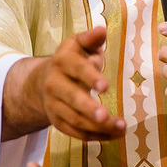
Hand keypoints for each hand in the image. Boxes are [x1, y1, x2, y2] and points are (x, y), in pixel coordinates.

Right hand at [39, 27, 125, 141]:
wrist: (45, 80)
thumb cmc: (72, 59)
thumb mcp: (79, 44)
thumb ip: (91, 39)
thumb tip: (101, 30)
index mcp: (62, 61)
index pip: (76, 69)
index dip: (90, 77)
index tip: (105, 87)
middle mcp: (54, 84)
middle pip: (72, 98)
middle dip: (89, 109)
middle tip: (107, 116)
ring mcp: (54, 105)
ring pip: (75, 119)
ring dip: (98, 127)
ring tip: (121, 127)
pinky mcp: (57, 122)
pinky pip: (76, 133)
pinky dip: (96, 136)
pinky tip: (114, 135)